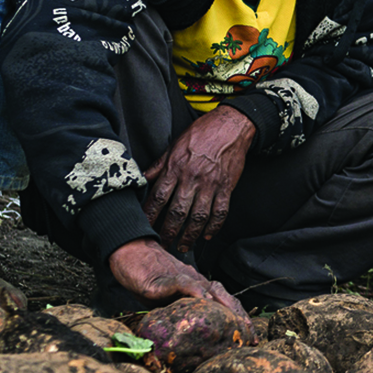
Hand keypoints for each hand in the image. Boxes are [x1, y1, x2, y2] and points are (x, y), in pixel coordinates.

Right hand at [108, 237, 254, 336]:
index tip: (250, 337)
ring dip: (226, 306)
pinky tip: (204, 300)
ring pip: (211, 290)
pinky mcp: (167, 278)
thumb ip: (181, 313)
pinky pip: (185, 283)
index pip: (225, 304)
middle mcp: (197, 283)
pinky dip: (196, 291)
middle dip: (240, 317)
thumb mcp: (167, 303)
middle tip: (250, 336)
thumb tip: (190, 338)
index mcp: (199, 290)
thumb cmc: (149, 279)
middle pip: (225, 298)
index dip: (239, 319)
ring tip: (236, 322)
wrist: (132, 255)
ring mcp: (185, 279)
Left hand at [143, 106, 254, 251]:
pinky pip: (221, 212)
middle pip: (178, 212)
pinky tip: (206, 235)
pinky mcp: (227, 187)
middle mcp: (192, 178)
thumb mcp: (174, 147)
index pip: (158, 197)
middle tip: (163, 244)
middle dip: (169, 232)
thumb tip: (141, 179)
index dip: (150, 215)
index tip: (144, 227)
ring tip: (183, 246)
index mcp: (176, 168)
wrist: (231, 127)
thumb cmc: (200, 134)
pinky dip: (214, 227)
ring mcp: (211, 184)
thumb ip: (158, 166)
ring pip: (199, 216)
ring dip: (190, 235)